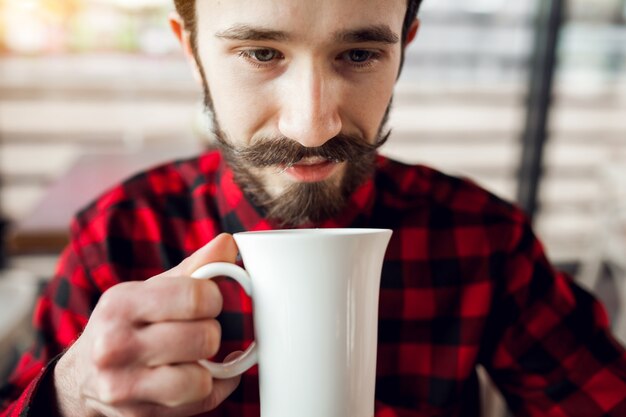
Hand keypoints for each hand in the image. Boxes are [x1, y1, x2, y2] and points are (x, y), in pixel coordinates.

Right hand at [53, 233, 240, 416]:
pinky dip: (207, 389)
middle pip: (204, 338)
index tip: (208, 301)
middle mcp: (115, 346)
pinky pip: (199, 403)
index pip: (195, 297)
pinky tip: (194, 376)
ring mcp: (123, 386)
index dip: (214, 298)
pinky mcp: (137, 415)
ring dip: (207, 367)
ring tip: (192, 357)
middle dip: (210, 333)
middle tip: (198, 331)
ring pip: (201, 379)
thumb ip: (194, 268)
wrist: (80, 379)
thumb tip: (228, 243)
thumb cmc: (125, 325)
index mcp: (121, 304)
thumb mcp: (149, 290)